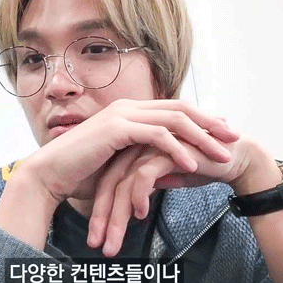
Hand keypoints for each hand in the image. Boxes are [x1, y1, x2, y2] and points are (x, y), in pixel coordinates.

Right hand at [5, 99, 239, 208]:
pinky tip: (192, 165)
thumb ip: (141, 156)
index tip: (223, 133)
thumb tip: (166, 166)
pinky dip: (177, 149)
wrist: (49, 175)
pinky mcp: (116, 129)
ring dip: (202, 137)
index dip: (202, 119)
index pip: (174, 108)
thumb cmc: (81, 173)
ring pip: (174, 119)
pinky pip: (156, 136)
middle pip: (181, 108)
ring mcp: (122, 115)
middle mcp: (128, 107)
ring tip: (221, 155)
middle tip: (233, 138)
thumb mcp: (119, 161)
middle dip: (210, 123)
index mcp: (130, 111)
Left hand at [89, 135, 281, 256]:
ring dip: (116, 217)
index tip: (96, 239)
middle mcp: (139, 145)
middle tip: (97, 245)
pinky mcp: (167, 148)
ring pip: (123, 182)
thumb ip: (152, 184)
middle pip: (110, 182)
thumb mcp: (170, 178)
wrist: (235, 156)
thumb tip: (135, 202)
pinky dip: (139, 196)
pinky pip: (144, 174)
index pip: (109, 181)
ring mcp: (151, 144)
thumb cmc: (203, 166)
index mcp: (136, 149)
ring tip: (114, 244)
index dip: (101, 211)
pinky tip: (141, 215)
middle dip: (102, 218)